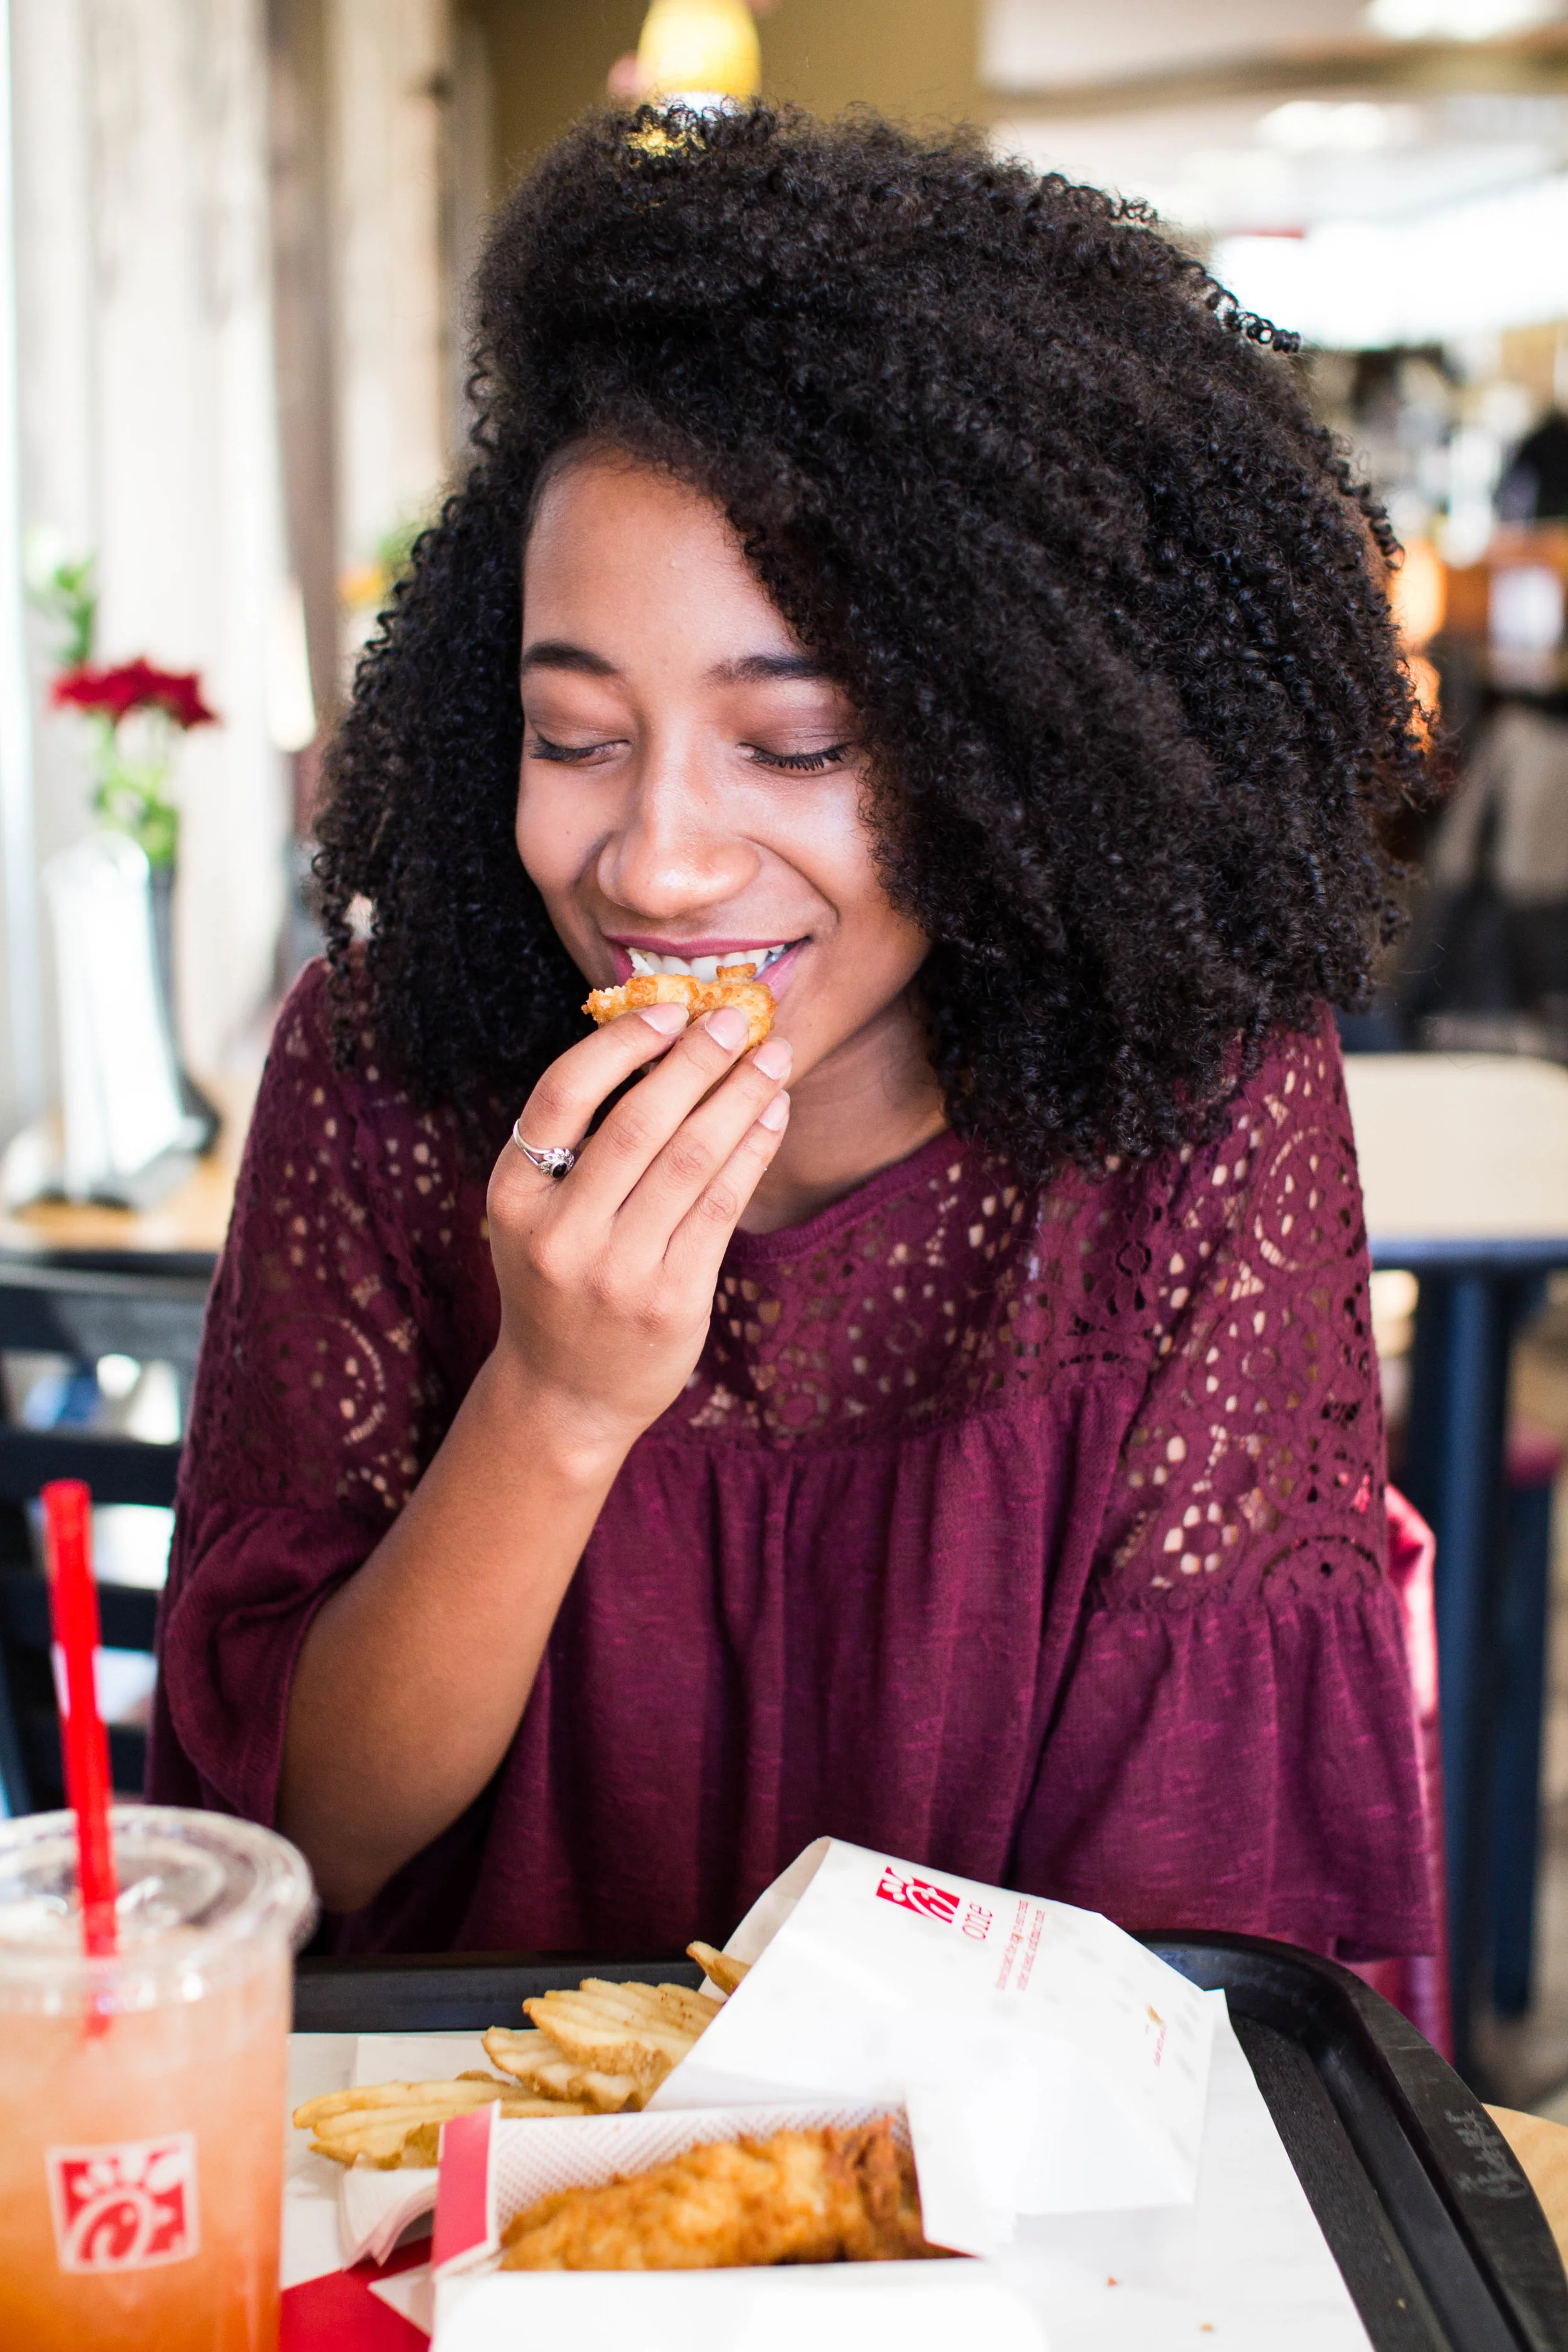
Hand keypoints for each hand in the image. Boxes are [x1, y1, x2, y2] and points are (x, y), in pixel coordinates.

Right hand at [486, 1002, 790, 1465]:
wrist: (565, 1396)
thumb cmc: (558, 1283)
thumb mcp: (538, 1214)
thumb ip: (580, 1143)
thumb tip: (666, 1045)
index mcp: (514, 1198)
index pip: (561, 1097)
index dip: (618, 1045)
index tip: (667, 1012)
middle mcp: (560, 1235)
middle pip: (638, 1123)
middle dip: (697, 1061)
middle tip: (739, 1019)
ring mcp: (617, 1273)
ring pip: (691, 1161)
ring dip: (740, 1098)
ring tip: (773, 1059)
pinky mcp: (671, 1301)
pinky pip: (723, 1207)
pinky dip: (752, 1151)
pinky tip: (772, 1115)